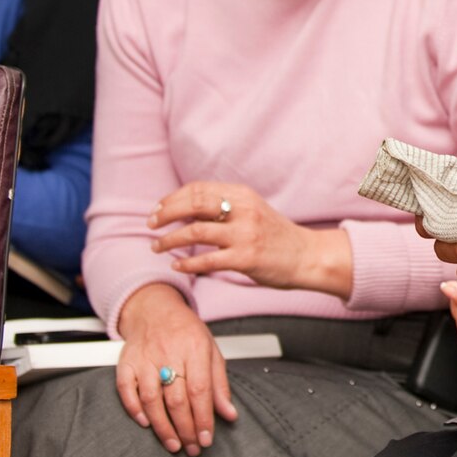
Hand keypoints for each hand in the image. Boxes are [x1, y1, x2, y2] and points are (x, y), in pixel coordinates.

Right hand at [113, 283, 237, 456]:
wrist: (155, 309)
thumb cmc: (186, 332)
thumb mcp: (211, 351)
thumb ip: (219, 384)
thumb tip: (230, 414)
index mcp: (195, 348)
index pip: (199, 390)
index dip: (203, 418)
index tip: (206, 439)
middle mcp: (169, 353)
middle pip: (176, 399)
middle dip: (185, 428)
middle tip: (192, 448)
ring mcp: (144, 358)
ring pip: (151, 398)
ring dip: (162, 426)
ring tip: (173, 444)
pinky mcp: (126, 362)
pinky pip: (125, 389)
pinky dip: (134, 409)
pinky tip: (145, 424)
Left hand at [150, 180, 352, 297]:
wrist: (306, 256)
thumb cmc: (275, 236)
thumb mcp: (252, 211)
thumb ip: (224, 207)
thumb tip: (185, 208)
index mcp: (243, 195)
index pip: (198, 189)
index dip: (172, 199)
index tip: (157, 210)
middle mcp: (244, 210)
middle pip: (193, 204)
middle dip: (166, 214)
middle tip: (150, 224)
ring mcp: (245, 234)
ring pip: (195, 233)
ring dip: (169, 240)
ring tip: (157, 247)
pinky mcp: (246, 258)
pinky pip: (207, 260)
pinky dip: (187, 263)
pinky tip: (177, 266)